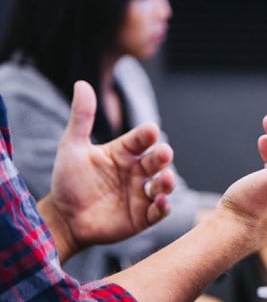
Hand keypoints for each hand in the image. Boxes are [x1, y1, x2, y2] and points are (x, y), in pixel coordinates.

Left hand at [39, 81, 174, 260]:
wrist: (63, 218)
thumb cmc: (68, 181)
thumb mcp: (72, 147)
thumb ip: (81, 117)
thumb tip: (82, 83)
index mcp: (123, 153)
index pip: (140, 140)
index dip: (146, 135)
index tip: (150, 130)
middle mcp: (136, 171)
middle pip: (156, 161)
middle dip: (162, 157)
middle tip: (164, 153)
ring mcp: (141, 194)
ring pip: (162, 185)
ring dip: (168, 182)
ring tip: (166, 179)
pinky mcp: (143, 216)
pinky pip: (158, 211)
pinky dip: (163, 207)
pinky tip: (161, 202)